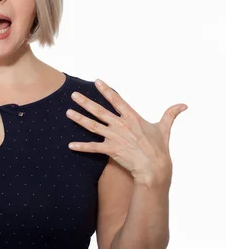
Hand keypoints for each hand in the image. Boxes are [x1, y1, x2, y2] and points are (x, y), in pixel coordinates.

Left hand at [65, 78, 186, 188]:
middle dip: (85, 102)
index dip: (106, 90)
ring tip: (67, 112)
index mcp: (132, 118)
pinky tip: (70, 145)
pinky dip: (81, 147)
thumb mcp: (164, 129)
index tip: (97, 81)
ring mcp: (114, 137)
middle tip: (73, 95)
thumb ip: (170, 115)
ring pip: (93, 126)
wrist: (155, 168)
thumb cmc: (159, 149)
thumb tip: (183, 105)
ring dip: (79, 119)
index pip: (117, 100)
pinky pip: (93, 147)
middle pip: (99, 111)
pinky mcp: (111, 150)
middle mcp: (120, 125)